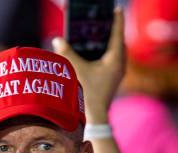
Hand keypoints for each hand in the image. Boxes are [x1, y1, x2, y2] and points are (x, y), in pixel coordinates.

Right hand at [52, 8, 124, 123]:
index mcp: (115, 59)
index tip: (116, 9)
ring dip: (110, 42)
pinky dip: (108, 53)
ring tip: (102, 35)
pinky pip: (113, 60)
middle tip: (107, 20)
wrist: (95, 117)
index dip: (116, 20)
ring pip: (117, 52)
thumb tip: (57, 40)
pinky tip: (98, 53)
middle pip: (119, 42)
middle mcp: (120, 65)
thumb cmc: (88, 94)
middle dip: (112, 30)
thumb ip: (67, 53)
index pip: (117, 33)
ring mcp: (118, 73)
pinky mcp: (113, 80)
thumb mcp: (77, 70)